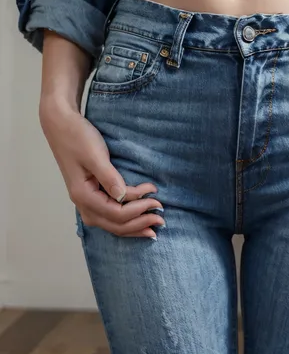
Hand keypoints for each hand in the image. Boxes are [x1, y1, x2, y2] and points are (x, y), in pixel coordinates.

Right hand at [39, 100, 164, 237]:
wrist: (61, 126)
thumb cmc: (77, 137)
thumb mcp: (95, 156)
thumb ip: (109, 178)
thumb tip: (123, 197)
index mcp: (83, 194)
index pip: (115, 213)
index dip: (138, 209)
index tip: (155, 197)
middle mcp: (83, 203)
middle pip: (114, 224)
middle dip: (139, 223)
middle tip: (161, 218)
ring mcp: (86, 202)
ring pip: (112, 224)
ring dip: (133, 226)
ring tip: (153, 227)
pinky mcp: (92, 196)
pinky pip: (109, 216)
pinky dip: (125, 220)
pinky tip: (138, 220)